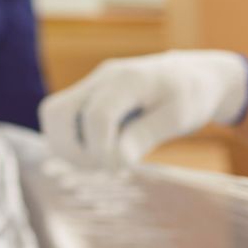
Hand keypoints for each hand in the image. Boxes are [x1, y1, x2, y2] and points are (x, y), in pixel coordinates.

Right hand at [39, 50, 247, 167]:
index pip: (96, 117)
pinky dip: (72, 141)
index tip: (120, 171)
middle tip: (103, 166)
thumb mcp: (179, 118)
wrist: (194, 76)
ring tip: (100, 162)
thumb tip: (118, 161)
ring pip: (52, 115)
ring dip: (67, 146)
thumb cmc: (192, 96)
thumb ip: (146, 135)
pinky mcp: (89, 96)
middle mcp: (102, 78)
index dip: (101, 151)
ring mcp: (92, 85)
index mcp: (128, 80)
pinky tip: (100, 152)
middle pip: (56, 112)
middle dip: (72, 149)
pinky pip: (63, 119)